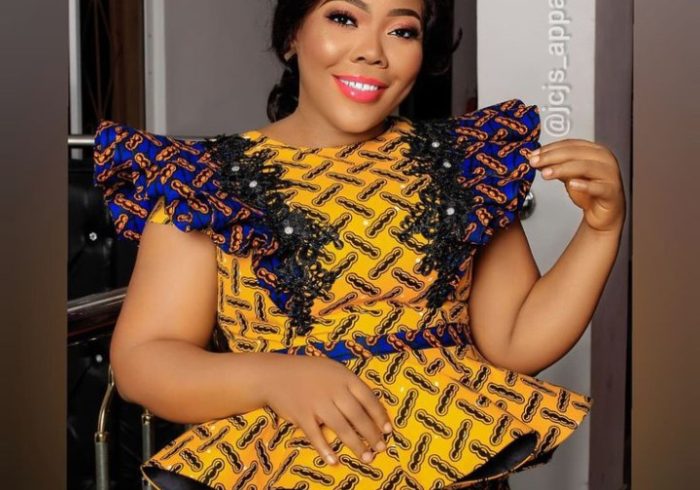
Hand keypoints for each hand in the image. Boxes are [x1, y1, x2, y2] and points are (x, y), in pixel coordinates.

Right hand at [259, 354, 392, 465]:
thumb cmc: (306, 372)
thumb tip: (369, 407)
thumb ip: (348, 385)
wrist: (274, 374)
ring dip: (356, 444)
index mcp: (344, 377)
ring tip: (367, 456)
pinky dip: (325, 449)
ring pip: (342, 427)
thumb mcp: (332, 370)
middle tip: (381, 448)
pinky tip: (334, 460)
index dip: (380, 416)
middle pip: (358, 415)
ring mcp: (317, 403)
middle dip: (372, 433)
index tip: (388, 430)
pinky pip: (316, 436)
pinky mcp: (302, 415)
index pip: (368, 398)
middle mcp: (333, 390)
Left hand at [528, 139, 625, 231]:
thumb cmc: (588, 193)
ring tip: (546, 174)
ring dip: (562, 169)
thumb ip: (556, 166)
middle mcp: (604, 159)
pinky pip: (598, 187)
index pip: (570, 144)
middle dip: (551, 157)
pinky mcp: (612, 192)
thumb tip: (536, 159)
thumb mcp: (568, 176)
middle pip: (575, 153)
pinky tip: (572, 184)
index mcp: (594, 151)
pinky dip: (584, 185)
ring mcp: (610, 174)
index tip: (533, 154)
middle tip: (534, 162)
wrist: (603, 214)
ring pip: (585, 167)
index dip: (549, 148)